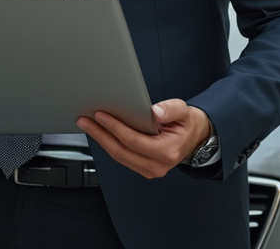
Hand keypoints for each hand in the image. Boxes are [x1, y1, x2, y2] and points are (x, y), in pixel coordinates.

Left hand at [76, 99, 212, 178]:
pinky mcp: (144, 168)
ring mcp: (150, 170)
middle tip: (84, 120)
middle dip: (100, 135)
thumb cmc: (187, 124)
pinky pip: (122, 158)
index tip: (100, 115)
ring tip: (88, 125)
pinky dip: (109, 145)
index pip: (133, 141)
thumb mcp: (184, 111)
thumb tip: (154, 112)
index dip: (114, 128)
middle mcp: (158, 165)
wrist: (195, 137)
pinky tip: (100, 133)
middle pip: (121, 151)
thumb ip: (170, 109)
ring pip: (119, 157)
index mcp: (167, 151)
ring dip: (101, 140)